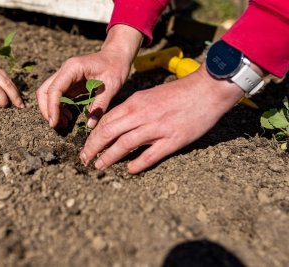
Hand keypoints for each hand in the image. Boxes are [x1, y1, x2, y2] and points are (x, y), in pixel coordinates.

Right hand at [36, 25, 142, 127]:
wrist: (117, 55)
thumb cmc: (116, 67)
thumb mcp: (112, 87)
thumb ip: (100, 105)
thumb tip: (90, 125)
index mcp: (73, 68)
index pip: (54, 89)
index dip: (51, 108)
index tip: (55, 123)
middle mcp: (65, 71)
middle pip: (44, 91)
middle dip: (47, 109)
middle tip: (57, 125)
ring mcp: (65, 77)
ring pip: (48, 94)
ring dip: (53, 110)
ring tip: (65, 123)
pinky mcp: (69, 83)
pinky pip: (58, 97)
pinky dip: (59, 108)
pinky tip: (69, 117)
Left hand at [80, 65, 244, 173]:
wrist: (207, 89)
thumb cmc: (178, 93)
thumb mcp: (150, 95)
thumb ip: (133, 109)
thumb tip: (117, 124)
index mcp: (136, 102)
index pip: (107, 120)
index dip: (93, 134)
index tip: (87, 145)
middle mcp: (142, 115)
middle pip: (109, 132)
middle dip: (93, 147)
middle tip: (84, 159)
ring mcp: (157, 128)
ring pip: (124, 144)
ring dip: (109, 157)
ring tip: (99, 166)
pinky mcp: (173, 140)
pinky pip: (150, 155)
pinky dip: (137, 164)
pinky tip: (129, 170)